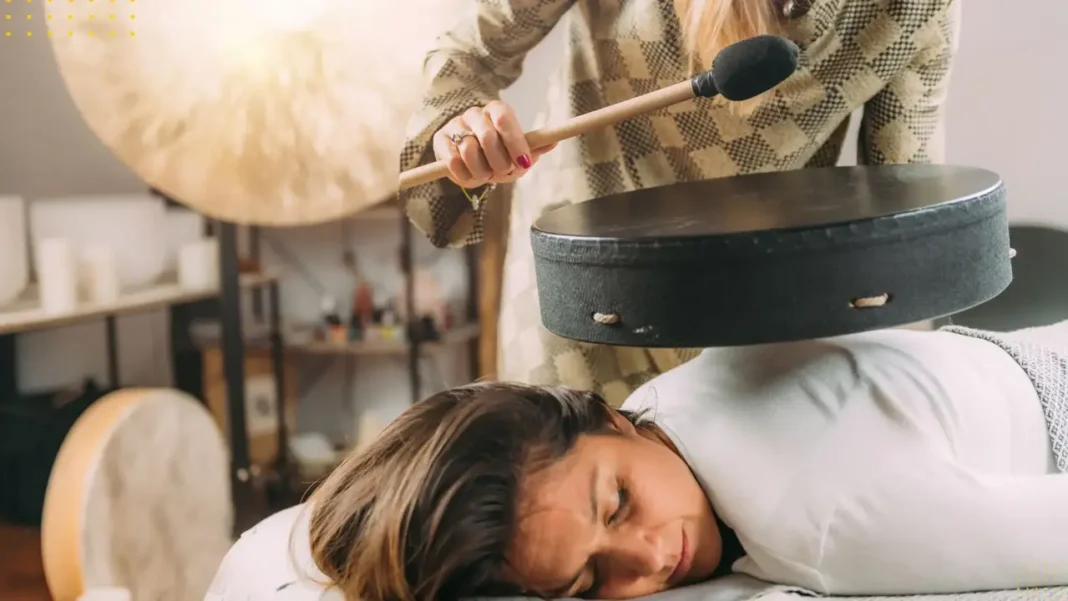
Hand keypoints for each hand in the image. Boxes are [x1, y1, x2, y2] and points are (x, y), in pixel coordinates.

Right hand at [433, 101, 556, 188]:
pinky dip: (464, 175)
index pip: (504, 119)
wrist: (468, 160)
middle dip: (499, 162)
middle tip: (503, 172)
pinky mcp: (440, 142)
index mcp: (497, 111)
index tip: (523, 163)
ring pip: (468, 150)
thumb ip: (535, 147)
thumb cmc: (498, 155)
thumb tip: (553, 142)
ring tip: (486, 175)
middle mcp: (475, 114)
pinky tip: (470, 175)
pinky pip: (452, 161)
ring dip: (481, 171)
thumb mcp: (518, 152)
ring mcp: (455, 126)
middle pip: (487, 136)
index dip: (515, 143)